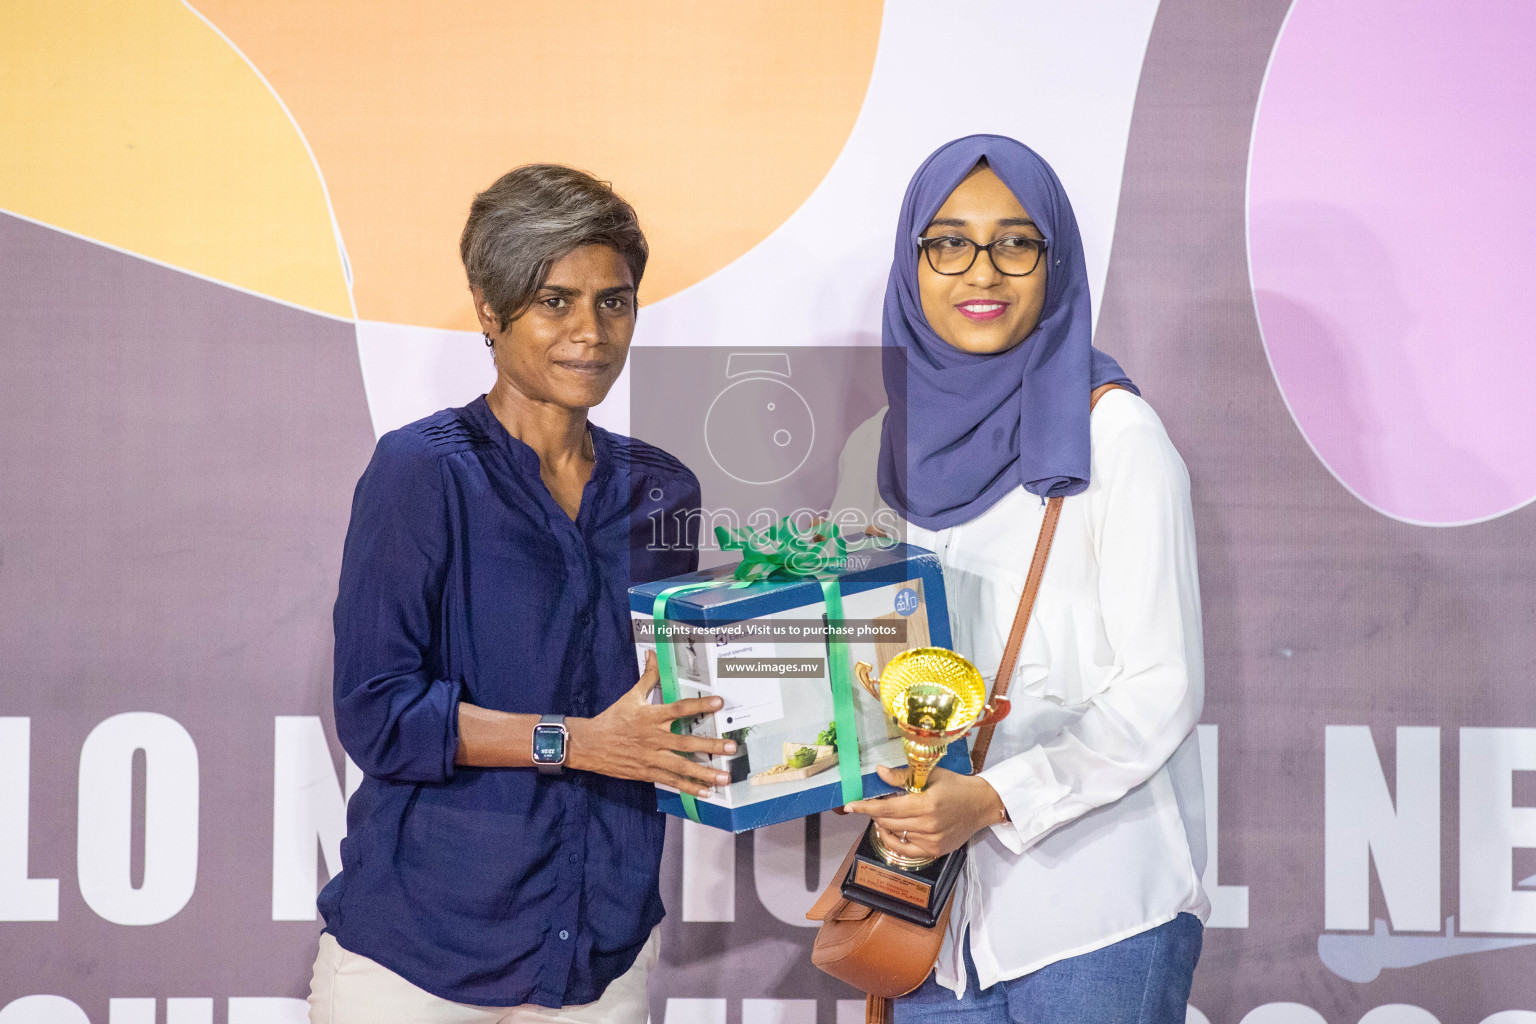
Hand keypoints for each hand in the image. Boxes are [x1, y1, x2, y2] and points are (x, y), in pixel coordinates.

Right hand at [567, 651, 736, 796]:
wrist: (590, 744)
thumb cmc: (613, 719)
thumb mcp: (631, 696)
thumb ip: (648, 676)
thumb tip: (653, 653)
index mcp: (651, 717)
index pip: (679, 709)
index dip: (699, 705)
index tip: (719, 702)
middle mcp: (654, 738)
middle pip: (686, 743)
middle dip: (710, 746)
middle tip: (731, 747)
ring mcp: (651, 757)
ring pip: (681, 767)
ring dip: (704, 773)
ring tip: (724, 778)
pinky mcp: (647, 773)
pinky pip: (671, 780)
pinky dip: (688, 787)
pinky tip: (705, 792)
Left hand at [844, 765, 1007, 859]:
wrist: (981, 804)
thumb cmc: (955, 786)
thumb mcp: (930, 775)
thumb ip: (902, 777)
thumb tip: (879, 772)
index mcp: (927, 803)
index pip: (887, 808)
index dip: (865, 807)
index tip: (849, 806)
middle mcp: (928, 825)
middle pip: (888, 822)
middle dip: (874, 813)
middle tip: (873, 804)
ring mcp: (932, 840)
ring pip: (895, 835)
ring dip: (884, 825)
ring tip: (884, 815)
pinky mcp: (935, 850)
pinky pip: (906, 849)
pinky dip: (894, 840)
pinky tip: (891, 831)